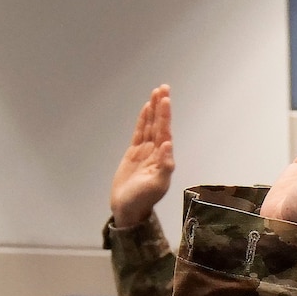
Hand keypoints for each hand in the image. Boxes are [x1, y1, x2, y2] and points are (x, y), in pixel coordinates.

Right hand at [110, 85, 175, 227]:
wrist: (128, 208)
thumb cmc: (142, 200)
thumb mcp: (156, 185)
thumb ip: (164, 166)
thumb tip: (168, 145)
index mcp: (163, 158)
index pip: (165, 131)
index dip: (165, 115)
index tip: (165, 99)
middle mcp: (156, 152)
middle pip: (159, 124)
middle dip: (161, 106)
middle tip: (163, 87)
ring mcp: (145, 151)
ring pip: (150, 125)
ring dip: (153, 110)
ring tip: (156, 92)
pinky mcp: (134, 153)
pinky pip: (140, 132)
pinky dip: (143, 120)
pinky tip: (146, 109)